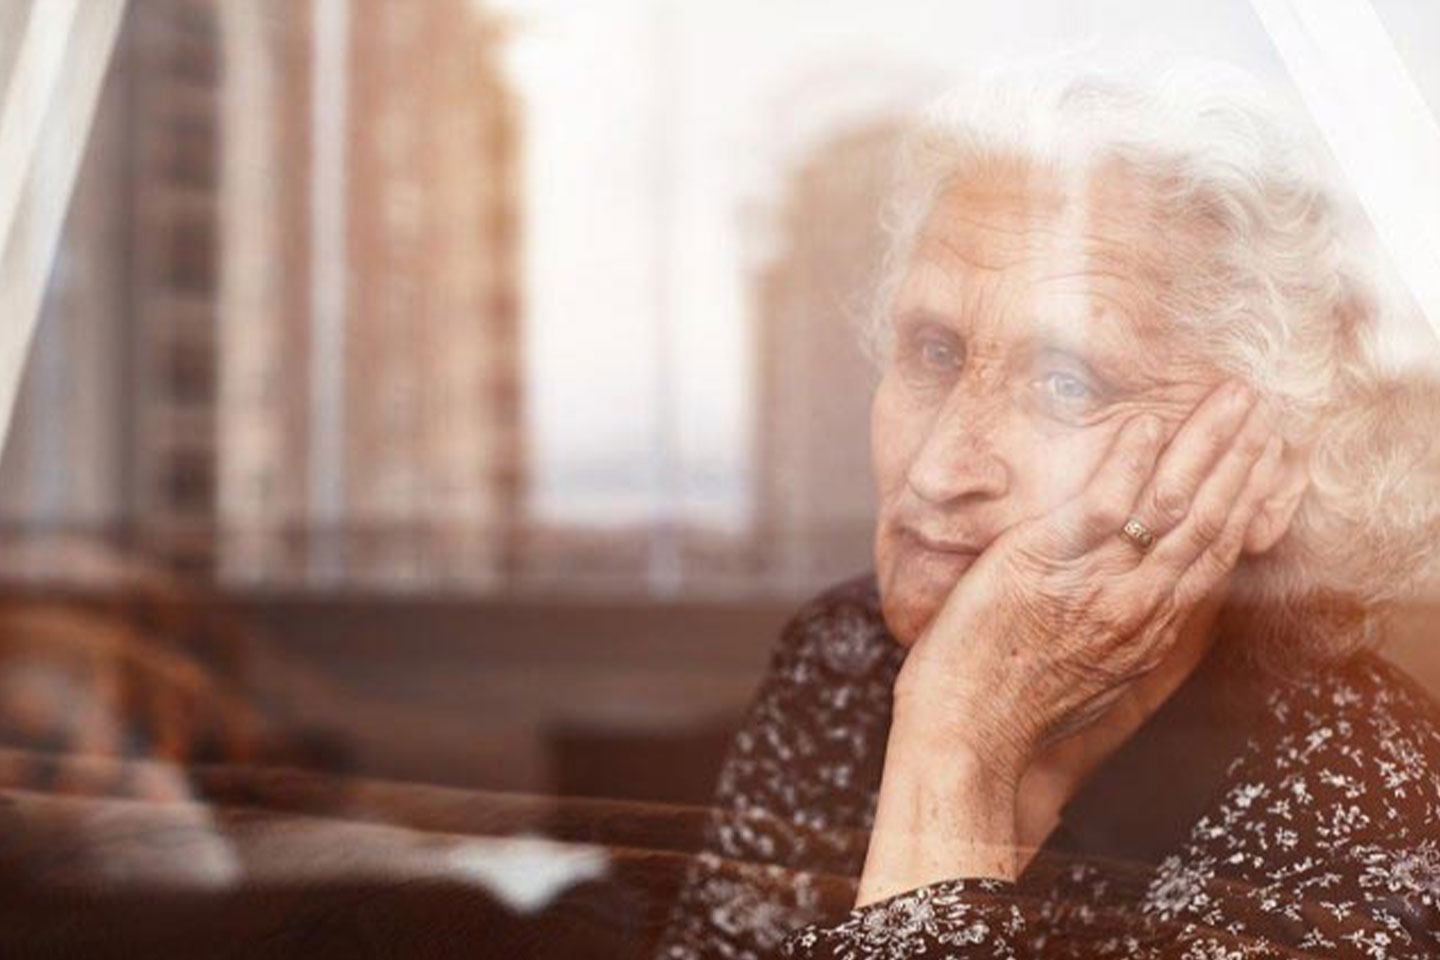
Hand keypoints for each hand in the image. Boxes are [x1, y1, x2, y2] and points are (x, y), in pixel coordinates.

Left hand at [892, 379, 1287, 786]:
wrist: (968, 738)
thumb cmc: (1016, 712)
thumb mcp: (1096, 679)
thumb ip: (1127, 636)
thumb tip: (1146, 605)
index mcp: (1151, 630)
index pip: (1216, 554)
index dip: (1247, 503)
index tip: (1265, 460)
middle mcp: (1140, 606)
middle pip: (1208, 520)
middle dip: (1241, 459)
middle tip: (1262, 409)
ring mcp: (1097, 584)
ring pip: (1169, 505)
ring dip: (1205, 445)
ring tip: (1231, 400)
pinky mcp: (1045, 565)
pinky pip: (1099, 507)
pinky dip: (1125, 463)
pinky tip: (1147, 425)